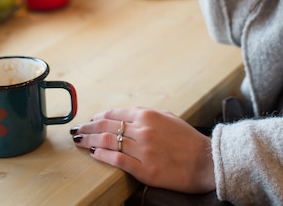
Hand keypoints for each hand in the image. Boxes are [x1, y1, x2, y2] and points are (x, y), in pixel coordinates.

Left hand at [70, 107, 215, 193]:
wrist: (206, 161)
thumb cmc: (188, 139)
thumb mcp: (168, 118)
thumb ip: (147, 115)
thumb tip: (127, 115)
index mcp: (148, 115)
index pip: (114, 113)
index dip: (97, 117)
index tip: (89, 120)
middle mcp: (143, 129)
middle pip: (106, 125)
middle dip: (87, 127)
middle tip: (76, 130)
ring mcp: (143, 149)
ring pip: (108, 141)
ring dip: (89, 140)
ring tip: (79, 142)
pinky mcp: (144, 169)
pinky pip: (117, 160)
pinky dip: (102, 155)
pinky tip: (94, 154)